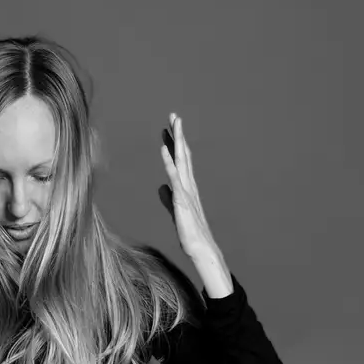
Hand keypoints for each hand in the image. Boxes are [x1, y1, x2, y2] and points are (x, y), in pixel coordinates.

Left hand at [158, 113, 220, 259]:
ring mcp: (187, 191)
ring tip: (173, 122)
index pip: (182, 161)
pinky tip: (164, 148)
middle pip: (183, 155)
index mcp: (187, 188)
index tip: (172, 129)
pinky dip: (169, 161)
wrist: (201, 248)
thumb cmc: (190, 233)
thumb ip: (169, 198)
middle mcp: (189, 185)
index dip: (176, 145)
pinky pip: (175, 176)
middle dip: (178, 135)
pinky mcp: (182, 199)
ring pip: (181, 160)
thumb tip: (162, 187)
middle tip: (174, 116)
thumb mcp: (175, 212)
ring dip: (176, 141)